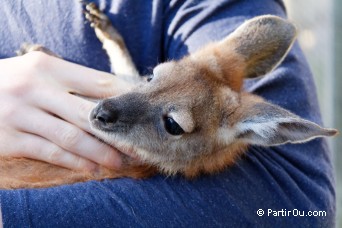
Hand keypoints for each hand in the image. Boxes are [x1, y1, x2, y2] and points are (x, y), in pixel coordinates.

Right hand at [0, 52, 132, 170]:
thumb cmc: (10, 81)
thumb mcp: (36, 71)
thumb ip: (69, 81)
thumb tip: (109, 96)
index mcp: (48, 66)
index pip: (98, 83)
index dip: (123, 99)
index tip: (141, 113)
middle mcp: (36, 88)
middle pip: (90, 113)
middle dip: (118, 132)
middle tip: (139, 145)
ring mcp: (21, 114)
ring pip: (73, 137)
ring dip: (100, 152)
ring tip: (120, 162)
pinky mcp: (10, 139)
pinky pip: (51, 153)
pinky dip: (76, 162)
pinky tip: (92, 168)